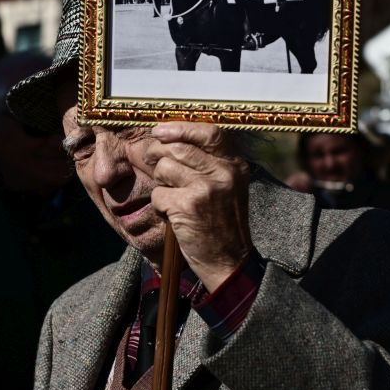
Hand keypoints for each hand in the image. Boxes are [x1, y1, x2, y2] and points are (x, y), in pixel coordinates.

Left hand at [133, 122, 252, 290]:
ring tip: (174, 198)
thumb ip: (207, 162)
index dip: (180, 128)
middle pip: (177, 147)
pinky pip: (158, 194)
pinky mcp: (188, 206)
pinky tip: (175, 216)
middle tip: (155, 165)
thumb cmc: (222, 223)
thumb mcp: (228, 187)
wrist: (229, 262)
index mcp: (235, 165)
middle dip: (157, 155)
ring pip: (164, 168)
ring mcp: (206, 189)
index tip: (160, 130)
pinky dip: (160, 206)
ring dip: (161, 184)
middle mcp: (224, 173)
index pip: (209, 132)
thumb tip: (168, 137)